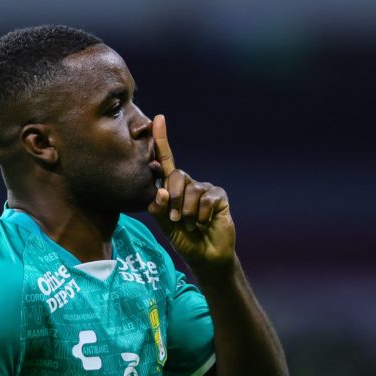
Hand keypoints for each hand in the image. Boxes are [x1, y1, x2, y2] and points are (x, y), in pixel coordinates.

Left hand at [147, 114, 235, 266]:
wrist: (206, 255)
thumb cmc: (184, 239)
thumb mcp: (166, 226)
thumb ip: (159, 209)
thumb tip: (160, 190)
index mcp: (173, 188)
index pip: (165, 161)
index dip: (161, 140)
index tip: (157, 119)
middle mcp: (189, 184)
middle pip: (176, 176)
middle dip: (173, 200)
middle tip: (176, 219)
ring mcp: (205, 189)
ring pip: (190, 191)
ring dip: (188, 213)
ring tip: (192, 225)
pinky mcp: (218, 196)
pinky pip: (206, 199)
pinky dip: (202, 216)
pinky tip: (205, 223)